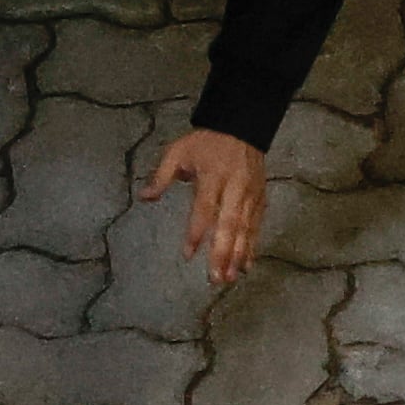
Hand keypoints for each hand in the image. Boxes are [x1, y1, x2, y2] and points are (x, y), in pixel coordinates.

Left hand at [143, 128, 268, 284]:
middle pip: (229, 224)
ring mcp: (250, 194)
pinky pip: (257, 225)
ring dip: (239, 255)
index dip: (197, 232)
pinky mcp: (260, 198)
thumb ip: (162, 175)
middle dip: (223, 253)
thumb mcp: (179, 150)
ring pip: (246, 228)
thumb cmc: (207, 142)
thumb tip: (144, 197)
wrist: (242, 125)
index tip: (188, 255)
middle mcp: (235, 188)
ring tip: (230, 278)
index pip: (205, 208)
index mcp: (213, 176)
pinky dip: (252, 246)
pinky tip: (246, 265)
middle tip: (216, 278)